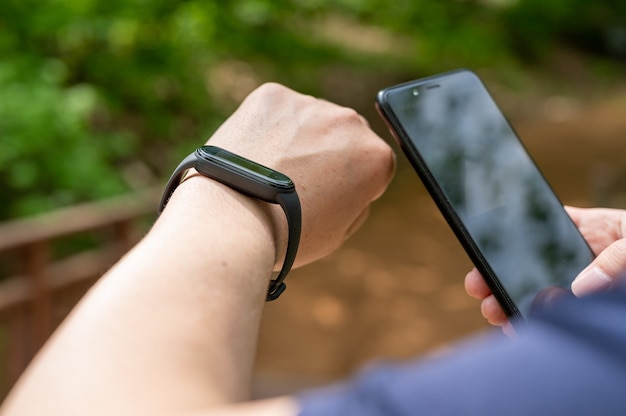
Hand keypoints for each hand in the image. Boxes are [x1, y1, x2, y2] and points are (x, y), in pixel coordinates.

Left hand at [203, 83, 395, 267]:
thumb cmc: (288, 234)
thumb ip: (356, 199)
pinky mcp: (273, 95)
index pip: (372, 164)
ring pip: (309, 119)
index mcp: (376, 157)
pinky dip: (267, 126)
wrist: (234, 218)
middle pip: (343, 136)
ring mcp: (311, 103)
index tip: (327, 197)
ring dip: (297, 137)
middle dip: (328, 154)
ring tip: (270, 171)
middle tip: (297, 183)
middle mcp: (351, 121)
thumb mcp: (340, 231)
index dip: (350, 183)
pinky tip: (254, 154)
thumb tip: (351, 180)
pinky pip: (276, 109)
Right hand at [465, 206, 625, 329]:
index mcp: (592, 229)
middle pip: (532, 263)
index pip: (543, 227)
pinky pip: (562, 317)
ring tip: (499, 314)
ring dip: (516, 302)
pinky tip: (527, 329)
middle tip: (482, 290)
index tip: (485, 251)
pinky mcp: (591, 309)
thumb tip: (581, 286)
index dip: (510, 236)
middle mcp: (583, 258)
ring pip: (543, 293)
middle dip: (501, 275)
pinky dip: (543, 324)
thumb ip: (616, 259)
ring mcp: (585, 285)